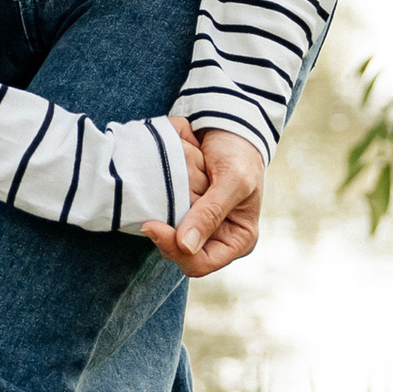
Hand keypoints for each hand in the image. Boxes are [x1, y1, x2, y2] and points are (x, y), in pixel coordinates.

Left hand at [141, 127, 265, 281]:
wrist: (228, 128)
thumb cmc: (239, 154)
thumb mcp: (232, 181)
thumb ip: (211, 213)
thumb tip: (186, 246)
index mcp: (237, 240)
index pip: (199, 264)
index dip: (174, 249)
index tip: (153, 225)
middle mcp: (218, 239)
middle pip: (179, 253)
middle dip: (165, 233)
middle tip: (155, 208)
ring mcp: (199, 227)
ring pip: (168, 238)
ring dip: (160, 218)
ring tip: (162, 193)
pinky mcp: (184, 213)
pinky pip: (164, 219)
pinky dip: (158, 206)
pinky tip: (159, 189)